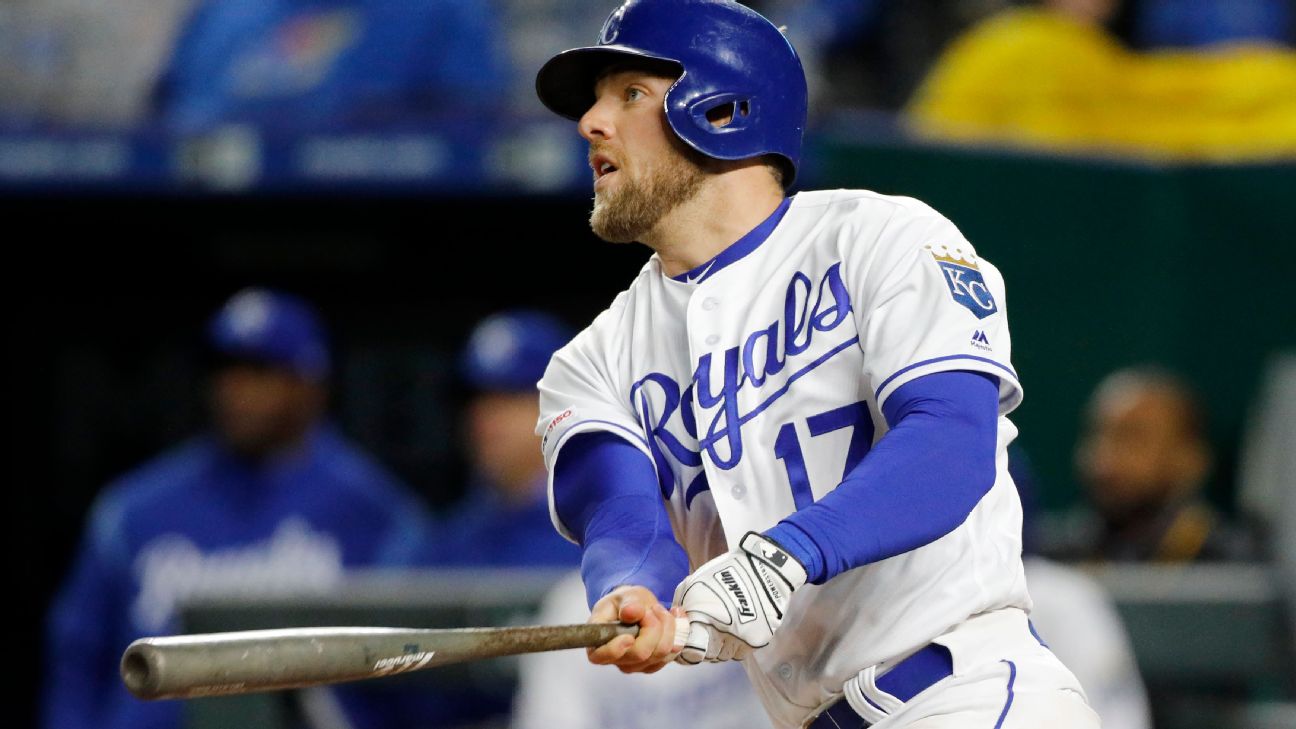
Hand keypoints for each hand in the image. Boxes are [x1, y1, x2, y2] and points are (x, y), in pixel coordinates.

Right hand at [587, 585, 688, 672]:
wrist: (637, 607)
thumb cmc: (624, 602)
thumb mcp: (624, 596)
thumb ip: (628, 603)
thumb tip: (631, 612)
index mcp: (598, 643)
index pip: (601, 657)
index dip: (615, 649)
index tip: (628, 636)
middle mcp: (616, 660)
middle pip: (641, 654)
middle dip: (652, 627)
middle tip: (651, 609)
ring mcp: (636, 665)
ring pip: (661, 653)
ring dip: (667, 627)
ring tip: (660, 610)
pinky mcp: (654, 664)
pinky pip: (673, 653)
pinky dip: (678, 632)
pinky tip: (674, 616)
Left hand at [673, 532, 807, 663]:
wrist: (761, 569)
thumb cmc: (722, 575)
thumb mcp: (692, 585)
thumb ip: (683, 609)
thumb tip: (678, 625)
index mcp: (701, 618)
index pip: (690, 653)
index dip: (686, 651)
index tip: (687, 645)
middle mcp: (720, 632)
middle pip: (708, 656)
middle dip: (704, 648)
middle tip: (705, 634)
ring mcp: (740, 638)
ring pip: (724, 656)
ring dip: (720, 647)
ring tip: (722, 630)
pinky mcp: (757, 640)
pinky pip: (740, 653)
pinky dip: (736, 645)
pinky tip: (735, 631)